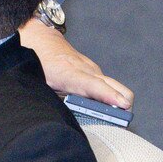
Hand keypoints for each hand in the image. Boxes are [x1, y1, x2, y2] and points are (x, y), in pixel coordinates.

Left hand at [18, 19, 132, 109]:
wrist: (39, 38)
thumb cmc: (38, 62)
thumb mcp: (40, 83)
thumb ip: (53, 98)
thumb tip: (63, 117)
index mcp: (70, 74)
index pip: (94, 86)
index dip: (109, 95)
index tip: (123, 105)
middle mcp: (86, 70)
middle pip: (116, 87)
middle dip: (123, 106)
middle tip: (121, 123)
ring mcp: (92, 69)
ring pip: (116, 87)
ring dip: (119, 103)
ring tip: (115, 120)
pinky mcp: (93, 70)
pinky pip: (109, 84)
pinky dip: (112, 96)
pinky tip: (105, 107)